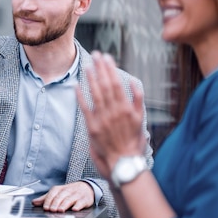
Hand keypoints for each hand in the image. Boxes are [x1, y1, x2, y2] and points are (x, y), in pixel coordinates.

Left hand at [31, 182, 93, 211]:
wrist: (86, 188)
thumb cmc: (69, 192)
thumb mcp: (57, 193)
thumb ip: (46, 198)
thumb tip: (34, 202)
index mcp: (59, 189)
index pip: (52, 194)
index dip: (48, 201)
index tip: (45, 208)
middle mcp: (67, 191)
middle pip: (60, 197)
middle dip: (55, 203)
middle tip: (51, 210)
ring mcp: (76, 195)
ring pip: (69, 199)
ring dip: (64, 205)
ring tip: (60, 210)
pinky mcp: (85, 199)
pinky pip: (81, 202)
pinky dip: (78, 206)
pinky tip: (74, 209)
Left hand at [76, 52, 145, 176]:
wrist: (124, 163)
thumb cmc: (133, 142)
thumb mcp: (141, 120)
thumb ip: (137, 100)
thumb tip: (133, 83)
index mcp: (127, 108)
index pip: (117, 83)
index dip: (110, 69)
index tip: (106, 58)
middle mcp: (114, 112)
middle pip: (105, 85)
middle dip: (100, 68)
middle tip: (96, 55)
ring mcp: (102, 119)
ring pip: (96, 94)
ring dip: (91, 78)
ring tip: (88, 65)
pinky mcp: (92, 127)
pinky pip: (85, 108)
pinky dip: (81, 96)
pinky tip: (77, 85)